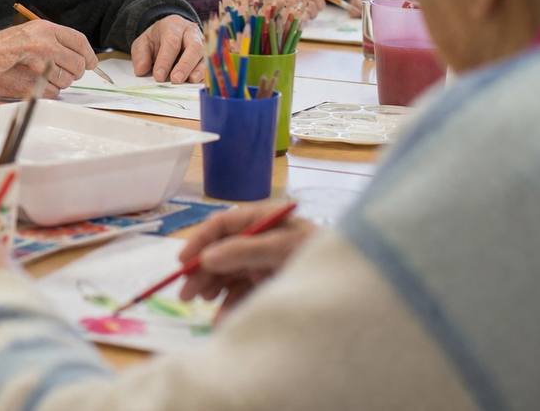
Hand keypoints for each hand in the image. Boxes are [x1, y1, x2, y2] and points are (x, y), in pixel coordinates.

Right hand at [0, 19, 97, 98]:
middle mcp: (46, 46)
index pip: (80, 42)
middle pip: (78, 64)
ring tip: (42, 74)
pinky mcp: (34, 84)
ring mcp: (40, 66)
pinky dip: (48, 91)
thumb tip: (85, 57)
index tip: (91, 63)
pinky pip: (55, 92)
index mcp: (46, 30)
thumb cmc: (7, 46)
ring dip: (60, 82)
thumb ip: (58, 41)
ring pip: (67, 80)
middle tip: (65, 72)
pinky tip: (35, 81)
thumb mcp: (33, 32)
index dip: (89, 55)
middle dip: (75, 72)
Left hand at [131, 15, 204, 83]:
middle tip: (175, 80)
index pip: (172, 42)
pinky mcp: (208, 57)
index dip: (165, 60)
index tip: (158, 76)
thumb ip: (140, 55)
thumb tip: (141, 70)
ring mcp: (203, 45)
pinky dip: (204, 75)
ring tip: (189, 81)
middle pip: (194, 47)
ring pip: (205, 56)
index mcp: (174, 26)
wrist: (171, 33)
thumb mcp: (143, 42)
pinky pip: (210, 66)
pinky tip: (197, 83)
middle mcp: (192, 34)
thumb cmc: (158, 39)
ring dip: (198, 71)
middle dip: (185, 65)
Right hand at [176, 203, 315, 317]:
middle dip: (202, 271)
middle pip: (221, 251)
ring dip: (213, 289)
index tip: (183, 261)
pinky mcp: (268, 286)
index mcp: (264, 220)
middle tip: (186, 293)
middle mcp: (261, 240)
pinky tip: (223, 318)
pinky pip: (241, 294)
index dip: (200, 240)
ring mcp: (264, 264)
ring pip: (228, 275)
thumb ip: (245, 250)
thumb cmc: (319, 256)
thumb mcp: (284, 248)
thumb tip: (206, 257)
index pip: (224, 224)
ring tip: (204, 305)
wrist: (356, 288)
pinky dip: (230, 306)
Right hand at [248, 0, 331, 18]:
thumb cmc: (257, 5)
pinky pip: (305, 15)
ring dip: (315, 10)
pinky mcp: (283, 15)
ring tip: (309, 14)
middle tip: (320, 6)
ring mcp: (282, 1)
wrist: (239, 16)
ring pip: (312, 3)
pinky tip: (303, 20)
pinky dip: (308, 18)